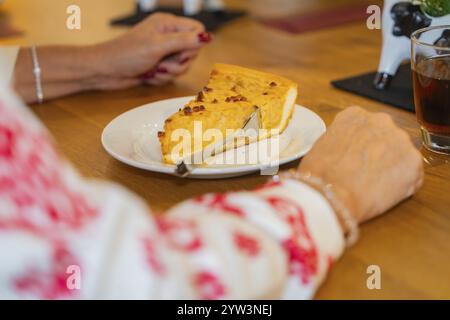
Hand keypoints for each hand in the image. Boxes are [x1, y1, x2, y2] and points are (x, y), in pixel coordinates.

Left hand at [90, 13, 211, 88]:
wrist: (105, 71)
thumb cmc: (125, 54)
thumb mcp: (157, 46)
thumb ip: (184, 41)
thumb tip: (207, 37)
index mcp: (168, 24)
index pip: (197, 30)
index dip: (194, 45)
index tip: (181, 53)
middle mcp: (168, 36)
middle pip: (192, 51)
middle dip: (179, 63)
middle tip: (162, 62)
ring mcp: (163, 52)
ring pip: (183, 66)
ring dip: (169, 72)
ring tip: (153, 69)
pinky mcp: (159, 66)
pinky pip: (172, 75)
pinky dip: (162, 78)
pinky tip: (149, 75)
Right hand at [299, 107, 423, 224]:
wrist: (331, 193)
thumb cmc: (319, 174)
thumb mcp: (320, 146)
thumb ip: (338, 141)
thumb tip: (343, 152)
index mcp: (355, 115)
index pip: (364, 127)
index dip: (360, 146)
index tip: (355, 158)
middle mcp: (381, 120)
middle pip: (385, 137)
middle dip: (379, 154)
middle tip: (364, 173)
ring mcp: (400, 140)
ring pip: (400, 156)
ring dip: (391, 169)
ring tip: (372, 186)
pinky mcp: (413, 162)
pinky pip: (412, 175)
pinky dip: (402, 186)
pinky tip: (383, 194)